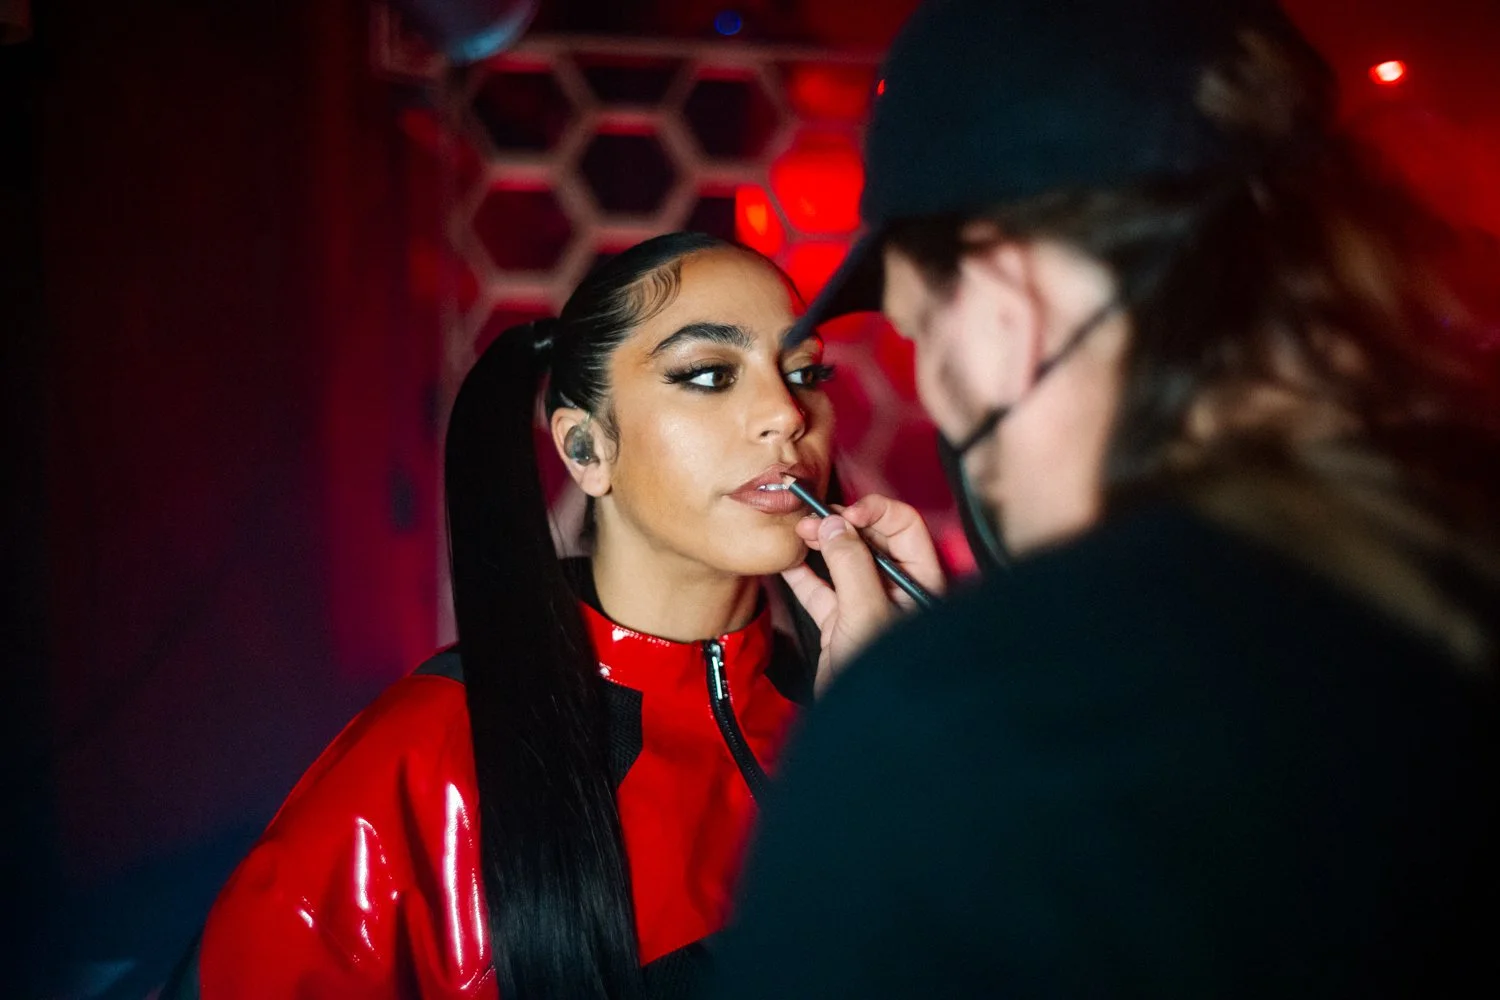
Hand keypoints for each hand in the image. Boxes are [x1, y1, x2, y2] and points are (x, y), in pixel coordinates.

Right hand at [780, 494, 945, 694]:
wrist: (862, 731)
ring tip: (797, 533)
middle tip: (813, 518)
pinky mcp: (842, 624)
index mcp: (921, 584)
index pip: (905, 528)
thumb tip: (835, 525)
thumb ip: (851, 565)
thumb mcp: (865, 613)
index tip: (845, 511)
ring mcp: (868, 606)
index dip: (876, 513)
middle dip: (842, 524)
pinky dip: (803, 573)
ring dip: (819, 543)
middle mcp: (898, 592)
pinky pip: (821, 589)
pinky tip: (787, 559)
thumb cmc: (884, 682)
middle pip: (872, 540)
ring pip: (843, 561)